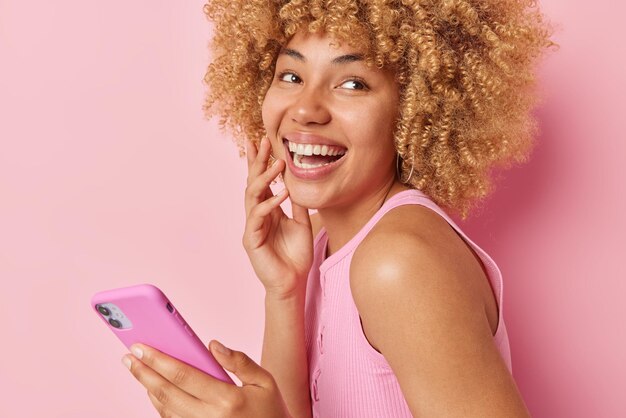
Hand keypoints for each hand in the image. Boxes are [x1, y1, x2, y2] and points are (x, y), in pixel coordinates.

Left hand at [123, 340, 290, 417]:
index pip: (183, 375)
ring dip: (148, 388)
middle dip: (144, 373)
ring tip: (138, 369)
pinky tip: (154, 390)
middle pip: (167, 392)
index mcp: (228, 399)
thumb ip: (239, 361)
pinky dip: (159, 405)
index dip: (158, 359)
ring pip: (165, 409)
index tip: (141, 347)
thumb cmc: (270, 410)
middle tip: (129, 356)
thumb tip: (213, 345)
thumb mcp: (265, 381)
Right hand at [243, 137, 312, 298]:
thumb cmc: (295, 255)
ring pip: (252, 195)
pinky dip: (270, 203)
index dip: (260, 161)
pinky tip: (282, 193)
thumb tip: (298, 181)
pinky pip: (258, 216)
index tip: (262, 140)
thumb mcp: (302, 223)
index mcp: (267, 210)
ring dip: (265, 178)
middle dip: (257, 161)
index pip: (261, 181)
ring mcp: (252, 226)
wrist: (292, 282)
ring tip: (278, 164)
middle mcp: (257, 215)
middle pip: (253, 182)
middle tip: (262, 141)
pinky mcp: (251, 238)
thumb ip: (298, 204)